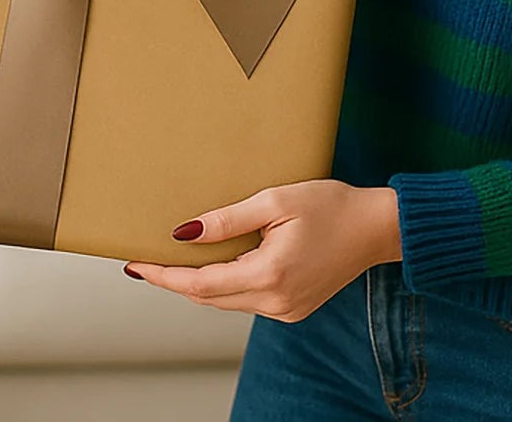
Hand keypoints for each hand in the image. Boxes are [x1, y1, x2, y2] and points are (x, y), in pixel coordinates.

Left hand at [123, 180, 400, 323]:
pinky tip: (213, 266)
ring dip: (198, 284)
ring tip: (170, 262)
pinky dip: (225, 286)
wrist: (376, 228)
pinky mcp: (293, 309)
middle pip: (209, 298)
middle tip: (144, 261)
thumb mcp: (275, 201)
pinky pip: (247, 301)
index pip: (200, 284)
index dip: (164, 277)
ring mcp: (286, 310)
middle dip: (174, 281)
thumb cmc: (330, 206)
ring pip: (227, 302)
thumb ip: (228, 219)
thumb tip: (184, 233)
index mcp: (270, 275)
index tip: (135, 266)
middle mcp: (276, 301)